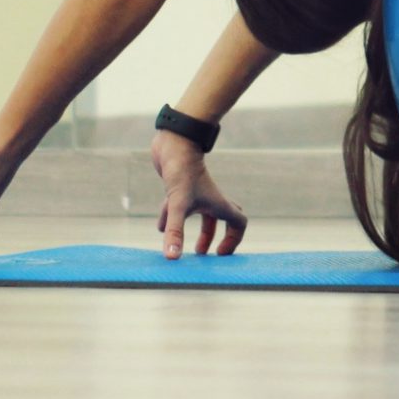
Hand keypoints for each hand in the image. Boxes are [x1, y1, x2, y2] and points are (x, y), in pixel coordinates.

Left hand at [151, 130, 247, 259]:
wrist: (175, 142)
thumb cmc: (182, 171)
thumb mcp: (177, 205)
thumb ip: (175, 231)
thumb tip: (173, 257)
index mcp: (218, 203)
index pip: (238, 224)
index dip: (233, 240)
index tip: (220, 253)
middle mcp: (209, 198)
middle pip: (220, 221)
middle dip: (212, 238)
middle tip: (202, 254)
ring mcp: (195, 192)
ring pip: (201, 214)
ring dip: (194, 230)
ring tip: (180, 244)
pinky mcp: (180, 186)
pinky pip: (181, 206)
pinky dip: (172, 218)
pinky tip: (159, 227)